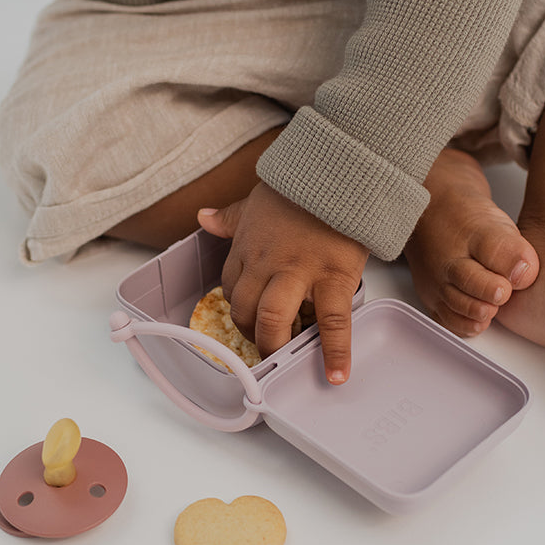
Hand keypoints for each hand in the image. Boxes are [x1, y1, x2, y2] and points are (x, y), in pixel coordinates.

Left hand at [198, 183, 368, 383]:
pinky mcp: (334, 277)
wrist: (340, 169)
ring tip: (288, 361)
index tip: (253, 319)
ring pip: (274, 321)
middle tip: (269, 346)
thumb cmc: (302, 188)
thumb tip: (204, 217)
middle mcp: (267, 262)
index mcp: (248, 247)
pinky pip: (331, 323)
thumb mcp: (257, 201)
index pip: (231, 289)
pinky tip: (335, 375)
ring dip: (277, 346)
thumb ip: (231, 217)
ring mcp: (300, 272)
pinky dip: (334, 353)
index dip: (241, 309)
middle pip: (246, 311)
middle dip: (254, 335)